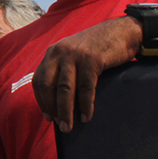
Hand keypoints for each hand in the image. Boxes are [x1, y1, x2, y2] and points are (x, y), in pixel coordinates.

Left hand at [33, 16, 140, 131]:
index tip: (47, 116)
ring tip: (68, 126)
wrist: (119, 32)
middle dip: (51, 107)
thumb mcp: (72, 54)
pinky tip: (86, 116)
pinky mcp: (92, 60)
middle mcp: (59, 53)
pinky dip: (85, 104)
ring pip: (65, 88)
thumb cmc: (96, 48)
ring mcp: (75, 56)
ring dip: (66, 110)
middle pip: (48, 85)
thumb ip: (63, 70)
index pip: (39, 79)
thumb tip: (57, 100)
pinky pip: (85, 87)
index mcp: (52, 53)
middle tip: (58, 125)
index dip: (41, 100)